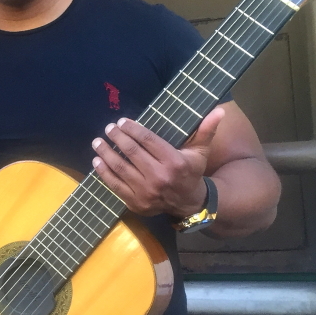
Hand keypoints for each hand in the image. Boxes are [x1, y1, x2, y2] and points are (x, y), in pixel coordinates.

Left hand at [90, 108, 224, 217]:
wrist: (188, 203)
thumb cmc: (192, 172)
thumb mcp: (200, 151)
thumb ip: (206, 130)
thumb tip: (219, 111)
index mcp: (174, 162)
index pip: (148, 141)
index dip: (133, 129)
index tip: (122, 122)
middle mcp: (159, 177)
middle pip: (131, 152)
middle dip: (117, 138)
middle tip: (109, 128)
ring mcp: (146, 191)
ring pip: (120, 167)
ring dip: (106, 153)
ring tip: (98, 141)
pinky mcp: (136, 202)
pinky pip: (115, 185)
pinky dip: (103, 172)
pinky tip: (97, 160)